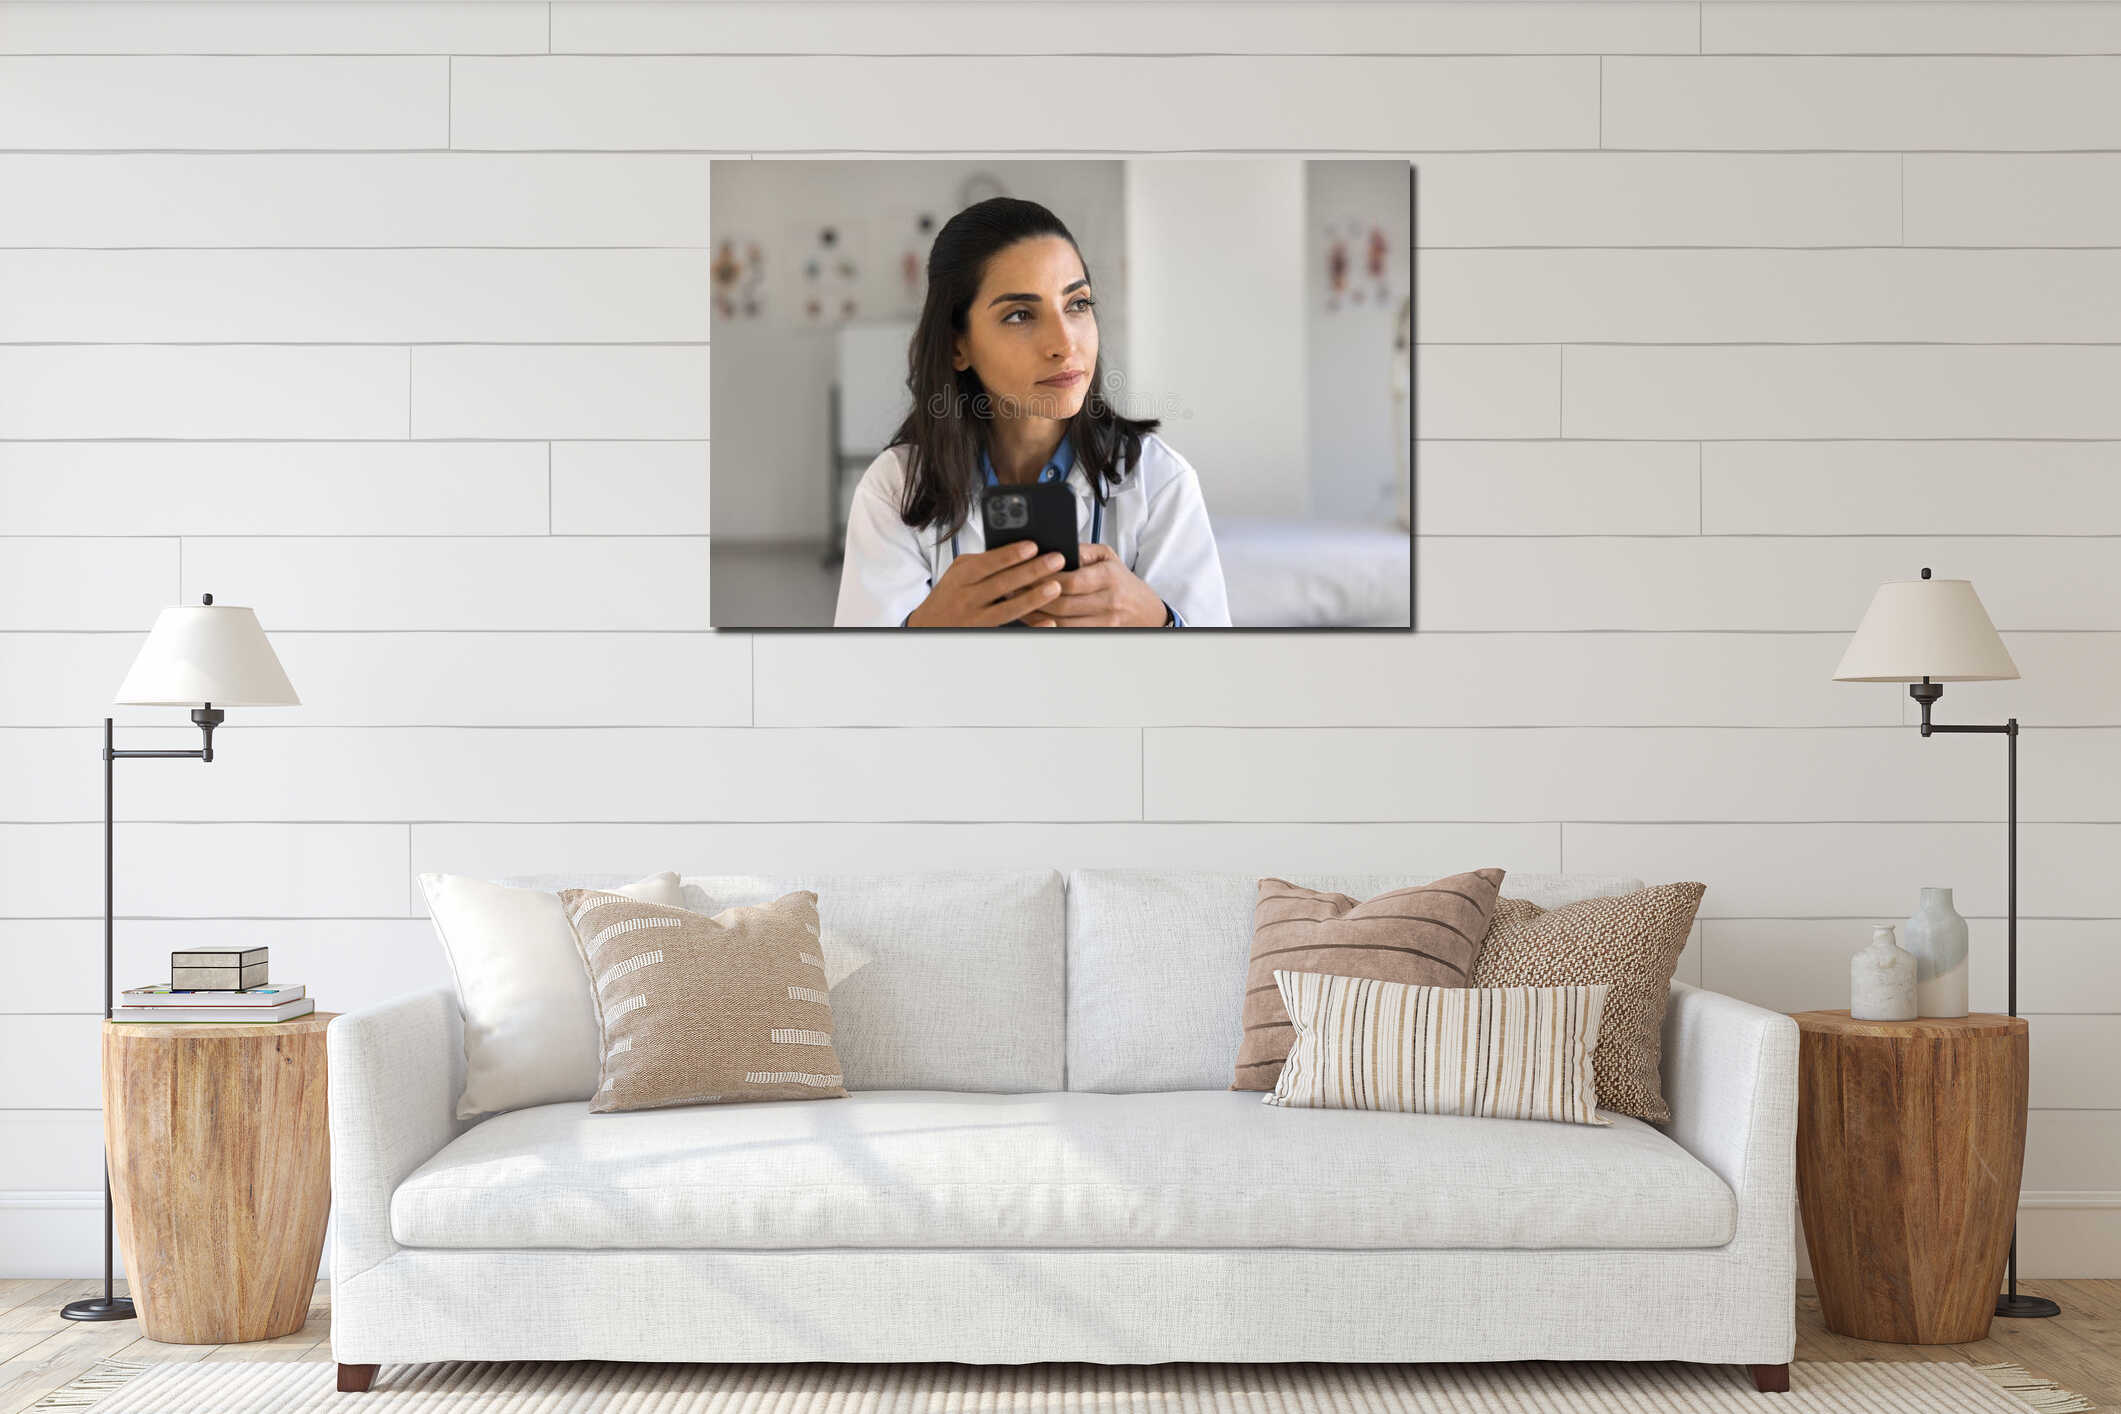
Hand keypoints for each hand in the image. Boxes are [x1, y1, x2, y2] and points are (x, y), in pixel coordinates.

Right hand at [904, 541, 1066, 627]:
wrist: (929, 626)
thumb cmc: (950, 594)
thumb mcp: (958, 573)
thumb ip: (982, 561)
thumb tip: (1015, 549)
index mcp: (961, 577)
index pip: (987, 563)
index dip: (1010, 555)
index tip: (1033, 546)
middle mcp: (967, 598)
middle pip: (1002, 584)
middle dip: (1031, 571)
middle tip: (1056, 560)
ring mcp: (975, 619)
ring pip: (1007, 608)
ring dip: (1033, 598)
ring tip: (1056, 586)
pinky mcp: (985, 634)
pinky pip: (1011, 631)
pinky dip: (1031, 628)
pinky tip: (1048, 622)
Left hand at [1019, 543, 1168, 627]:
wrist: (1146, 611)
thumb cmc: (1122, 581)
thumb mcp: (1108, 557)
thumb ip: (1082, 550)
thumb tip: (1055, 548)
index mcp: (1109, 577)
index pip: (1071, 581)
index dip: (1045, 579)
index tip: (1027, 573)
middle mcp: (1108, 601)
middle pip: (1062, 604)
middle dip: (1034, 597)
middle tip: (1013, 589)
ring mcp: (1104, 622)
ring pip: (1061, 623)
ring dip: (1036, 615)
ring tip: (1019, 604)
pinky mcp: (1099, 635)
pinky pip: (1067, 634)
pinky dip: (1047, 627)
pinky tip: (1035, 618)